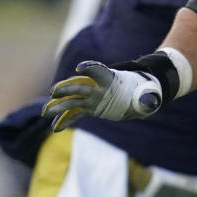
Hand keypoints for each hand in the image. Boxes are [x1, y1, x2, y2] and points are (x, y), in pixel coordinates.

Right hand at [41, 61, 162, 131]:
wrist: (139, 97)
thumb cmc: (144, 93)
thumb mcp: (149, 96)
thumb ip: (147, 99)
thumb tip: (150, 102)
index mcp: (112, 79)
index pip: (99, 71)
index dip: (89, 68)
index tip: (79, 69)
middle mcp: (98, 87)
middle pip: (80, 86)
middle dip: (67, 88)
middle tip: (54, 92)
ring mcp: (92, 98)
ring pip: (73, 100)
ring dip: (59, 105)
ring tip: (46, 113)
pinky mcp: (90, 108)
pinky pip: (75, 114)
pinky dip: (65, 120)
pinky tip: (55, 128)